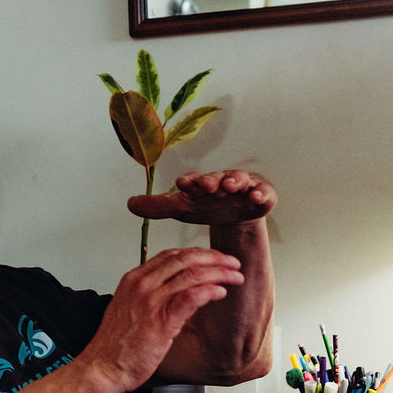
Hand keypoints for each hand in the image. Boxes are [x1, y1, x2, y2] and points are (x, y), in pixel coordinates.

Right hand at [82, 247, 244, 392]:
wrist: (103, 367)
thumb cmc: (116, 345)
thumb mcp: (129, 309)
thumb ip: (149, 296)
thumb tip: (173, 292)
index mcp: (133, 279)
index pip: (171, 255)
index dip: (198, 253)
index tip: (214, 258)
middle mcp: (141, 284)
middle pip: (185, 259)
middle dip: (214, 258)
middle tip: (232, 263)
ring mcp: (150, 300)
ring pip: (192, 274)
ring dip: (219, 273)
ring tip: (235, 278)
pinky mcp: (161, 320)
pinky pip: (191, 296)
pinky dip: (210, 291)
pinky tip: (221, 292)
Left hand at [127, 169, 275, 225]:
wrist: (237, 215)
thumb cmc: (207, 207)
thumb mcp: (184, 209)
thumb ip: (159, 207)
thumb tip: (129, 203)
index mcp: (201, 184)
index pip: (193, 181)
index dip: (189, 182)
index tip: (182, 185)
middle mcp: (221, 180)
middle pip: (216, 178)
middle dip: (212, 180)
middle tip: (207, 185)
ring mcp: (243, 186)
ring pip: (239, 180)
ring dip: (235, 181)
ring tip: (231, 186)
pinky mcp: (262, 194)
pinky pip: (263, 192)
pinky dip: (260, 193)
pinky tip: (257, 198)